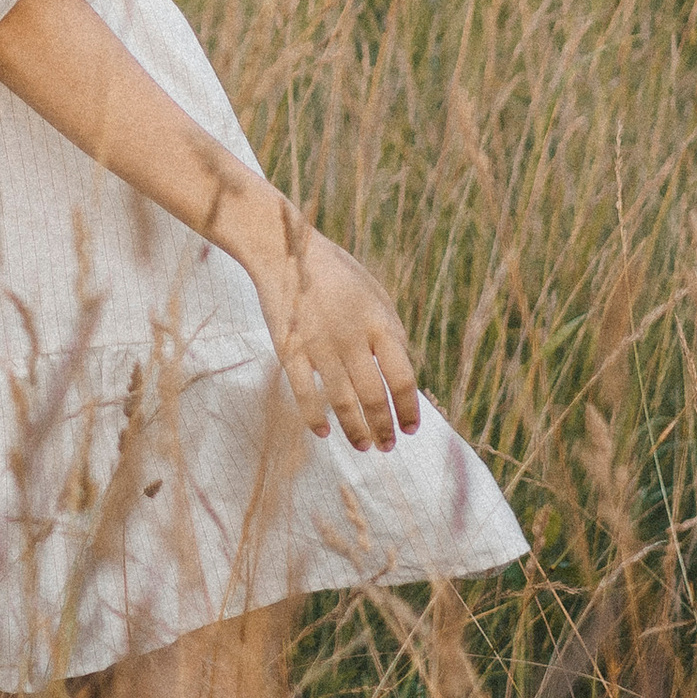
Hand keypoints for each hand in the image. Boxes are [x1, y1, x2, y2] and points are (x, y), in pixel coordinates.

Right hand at [239, 204, 422, 452]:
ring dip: (355, 430)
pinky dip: (314, 417)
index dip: (409, 408)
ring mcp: (319, 344)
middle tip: (387, 446)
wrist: (284, 250)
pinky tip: (323, 432)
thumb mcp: (375, 294)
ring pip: (342, 401)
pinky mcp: (289, 348)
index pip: (402, 377)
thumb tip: (402, 374)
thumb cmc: (336, 274)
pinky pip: (304, 392)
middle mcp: (352, 336)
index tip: (411, 428)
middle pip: (374, 395)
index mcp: (378, 322)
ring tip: (364, 447)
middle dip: (384, 427)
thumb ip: (391, 331)